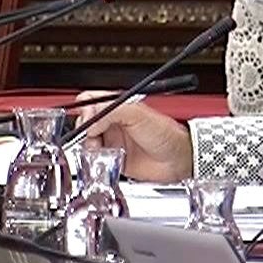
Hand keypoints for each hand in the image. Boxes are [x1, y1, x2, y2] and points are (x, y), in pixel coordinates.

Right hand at [75, 100, 191, 181]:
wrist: (178, 159)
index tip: (87, 119)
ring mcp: (114, 142)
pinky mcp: (115, 160)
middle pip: (86, 123)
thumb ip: (111, 112)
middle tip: (92, 135)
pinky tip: (104, 159)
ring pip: (88, 143)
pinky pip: (96, 160)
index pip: (92, 102)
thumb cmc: (166, 133)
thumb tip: (91, 121)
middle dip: (84, 129)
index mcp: (118, 107)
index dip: (85, 109)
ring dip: (89, 146)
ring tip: (99, 149)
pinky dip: (95, 160)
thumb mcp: (137, 114)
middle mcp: (114, 124)